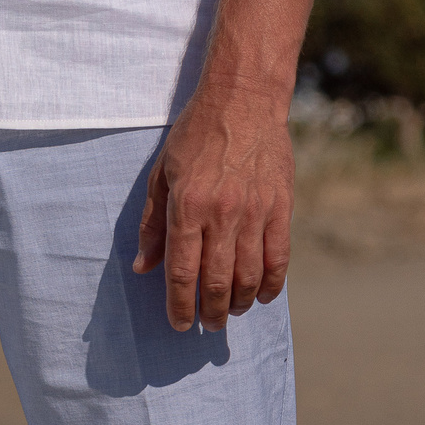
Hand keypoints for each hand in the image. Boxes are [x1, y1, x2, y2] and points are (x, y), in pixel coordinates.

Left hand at [133, 80, 293, 331]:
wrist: (244, 99)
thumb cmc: (195, 135)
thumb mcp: (161, 175)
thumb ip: (152, 224)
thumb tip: (144, 267)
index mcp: (187, 208)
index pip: (182, 271)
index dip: (180, 305)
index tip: (180, 325)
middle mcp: (222, 215)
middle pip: (217, 281)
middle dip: (212, 311)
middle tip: (209, 325)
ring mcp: (255, 212)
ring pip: (249, 274)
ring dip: (239, 301)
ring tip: (231, 311)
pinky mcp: (281, 206)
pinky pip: (279, 256)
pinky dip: (271, 282)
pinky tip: (262, 296)